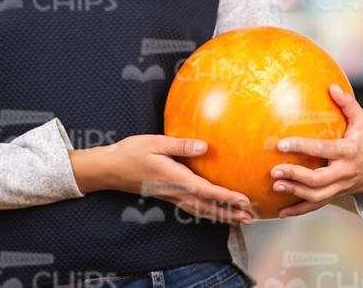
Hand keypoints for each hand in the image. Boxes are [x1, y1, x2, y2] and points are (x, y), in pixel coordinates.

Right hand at [69, 134, 254, 224]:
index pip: (206, 191)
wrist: (110, 169)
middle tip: (251, 217)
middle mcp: (175, 191)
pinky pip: (192, 208)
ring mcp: (171, 196)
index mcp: (175, 178)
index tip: (244, 200)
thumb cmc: (132, 152)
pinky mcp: (168, 196)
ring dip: (222, 216)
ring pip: (201, 210)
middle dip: (231, 212)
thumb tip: (205, 147)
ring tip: (240, 219)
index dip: (226, 196)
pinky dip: (208, 213)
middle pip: (208, 207)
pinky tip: (215, 212)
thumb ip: (181, 145)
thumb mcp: (155, 143)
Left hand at [271, 84, 362, 217]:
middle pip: (319, 180)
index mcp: (349, 151)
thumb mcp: (362, 119)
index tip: (282, 144)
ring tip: (275, 185)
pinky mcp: (336, 195)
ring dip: (295, 192)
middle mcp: (345, 172)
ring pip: (317, 195)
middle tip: (274, 170)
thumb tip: (332, 86)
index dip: (303, 147)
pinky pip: (317, 205)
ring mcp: (341, 186)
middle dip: (295, 176)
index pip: (323, 150)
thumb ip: (347, 103)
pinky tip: (281, 212)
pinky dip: (299, 210)